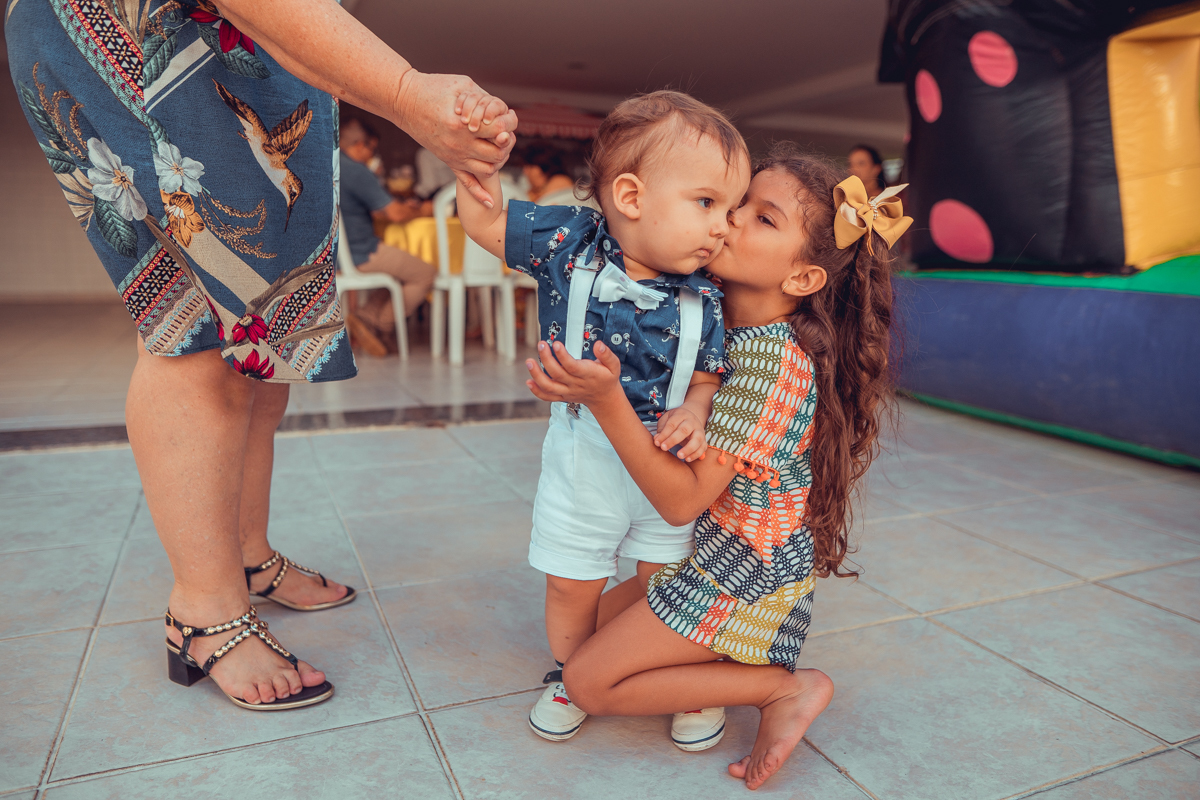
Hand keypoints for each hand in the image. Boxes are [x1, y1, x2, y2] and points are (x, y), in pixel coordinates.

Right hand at [393, 71, 517, 206]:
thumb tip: (503, 109)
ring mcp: (453, 155)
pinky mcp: (447, 161)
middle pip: (496, 153)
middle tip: (507, 133)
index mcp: (462, 125)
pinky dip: (479, 194)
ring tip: (500, 148)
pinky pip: (465, 183)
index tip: (510, 117)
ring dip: (498, 161)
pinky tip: (490, 202)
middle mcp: (458, 144)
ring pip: (486, 169)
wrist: (403, 100)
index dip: (509, 124)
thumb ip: (484, 97)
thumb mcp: (462, 85)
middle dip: (506, 143)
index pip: (498, 131)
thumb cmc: (432, 87)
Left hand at [525, 340, 622, 406]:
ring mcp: (567, 391)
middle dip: (547, 359)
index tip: (556, 344)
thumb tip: (598, 345)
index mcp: (588, 375)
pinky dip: (537, 391)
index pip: (573, 366)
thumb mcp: (614, 366)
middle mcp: (576, 384)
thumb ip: (607, 355)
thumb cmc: (607, 379)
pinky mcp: (562, 396)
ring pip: (549, 386)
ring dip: (537, 375)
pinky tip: (529, 381)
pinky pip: (547, 396)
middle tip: (542, 345)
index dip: (563, 356)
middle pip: (557, 374)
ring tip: (529, 361)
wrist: (604, 398)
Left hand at [653, 406, 707, 461]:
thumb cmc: (674, 422)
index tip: (657, 443)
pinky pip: (703, 447)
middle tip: (664, 448)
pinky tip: (687, 459)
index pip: (672, 424)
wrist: (689, 419)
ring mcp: (700, 431)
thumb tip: (657, 440)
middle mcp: (692, 422)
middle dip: (673, 440)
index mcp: (681, 415)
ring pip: (697, 439)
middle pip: (684, 430)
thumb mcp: (666, 421)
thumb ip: (661, 430)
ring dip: (688, 448)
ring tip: (679, 456)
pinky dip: (696, 454)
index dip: (664, 434)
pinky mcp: (704, 440)